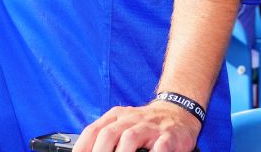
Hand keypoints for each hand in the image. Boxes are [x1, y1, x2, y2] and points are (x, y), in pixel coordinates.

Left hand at [73, 101, 200, 151]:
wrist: (178, 112)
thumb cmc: (145, 124)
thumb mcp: (123, 124)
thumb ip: (107, 137)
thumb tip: (85, 151)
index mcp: (116, 116)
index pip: (93, 130)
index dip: (82, 147)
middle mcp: (131, 119)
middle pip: (108, 134)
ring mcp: (150, 127)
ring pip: (130, 137)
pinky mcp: (168, 136)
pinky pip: (160, 145)